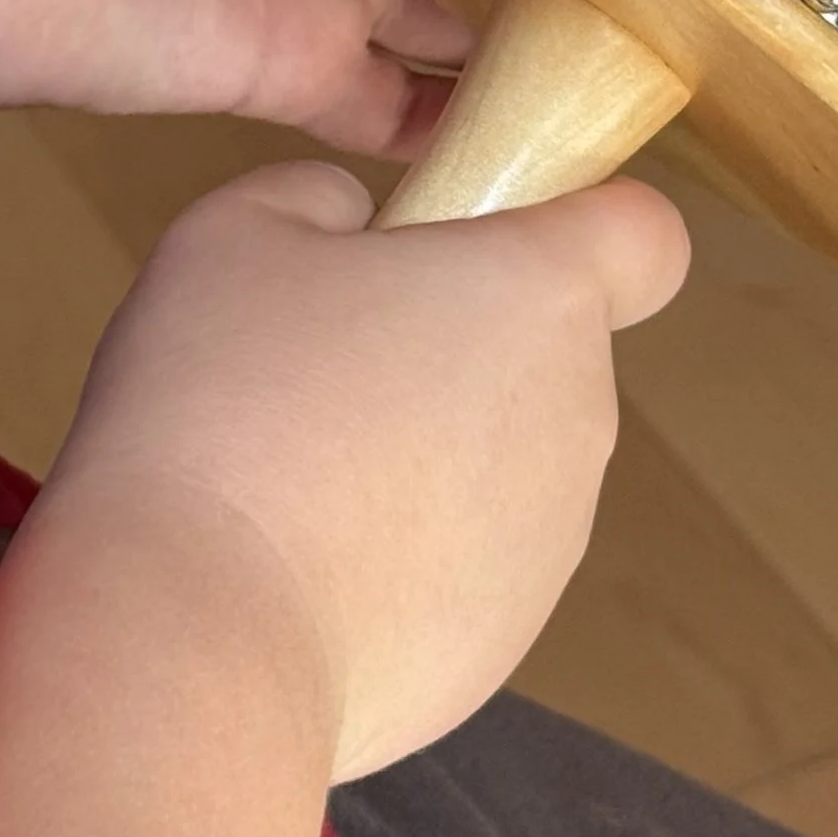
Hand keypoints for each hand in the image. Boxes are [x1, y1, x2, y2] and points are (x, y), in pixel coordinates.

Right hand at [0, 163, 688, 836]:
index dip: (574, 223)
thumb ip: (316, 196)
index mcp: (540, 295)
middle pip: (539, 348)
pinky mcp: (504, 640)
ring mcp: (551, 542)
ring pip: (496, 459)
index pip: (643, 237)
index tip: (476, 237)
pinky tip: (298, 560)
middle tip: (320, 358)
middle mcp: (577, 417)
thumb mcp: (235, 232)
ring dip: (418, 451)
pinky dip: (397, 555)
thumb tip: (351, 221)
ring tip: (289, 468)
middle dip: (449, 341)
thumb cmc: (219, 406)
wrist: (194, 634)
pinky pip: (461, 562)